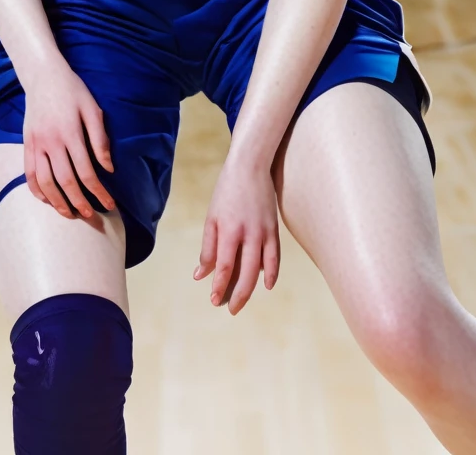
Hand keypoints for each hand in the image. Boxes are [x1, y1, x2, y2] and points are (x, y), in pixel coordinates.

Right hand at [23, 54, 116, 220]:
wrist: (43, 75)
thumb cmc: (73, 91)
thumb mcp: (92, 108)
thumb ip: (100, 138)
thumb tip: (108, 168)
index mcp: (70, 133)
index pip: (86, 172)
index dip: (99, 192)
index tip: (110, 204)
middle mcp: (50, 142)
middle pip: (65, 182)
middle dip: (80, 203)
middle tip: (92, 217)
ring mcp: (35, 144)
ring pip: (45, 182)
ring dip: (58, 202)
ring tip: (71, 214)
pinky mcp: (26, 144)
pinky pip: (29, 174)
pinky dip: (37, 191)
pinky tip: (47, 201)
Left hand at [193, 153, 280, 314]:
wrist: (250, 166)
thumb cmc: (226, 191)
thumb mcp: (212, 217)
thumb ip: (207, 248)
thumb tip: (200, 275)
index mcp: (228, 229)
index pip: (224, 265)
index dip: (219, 285)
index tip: (214, 299)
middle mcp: (248, 233)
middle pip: (245, 273)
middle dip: (236, 294)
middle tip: (229, 309)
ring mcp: (264, 232)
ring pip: (261, 269)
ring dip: (252, 289)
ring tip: (242, 302)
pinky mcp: (274, 229)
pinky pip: (275, 256)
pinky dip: (272, 273)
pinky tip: (267, 285)